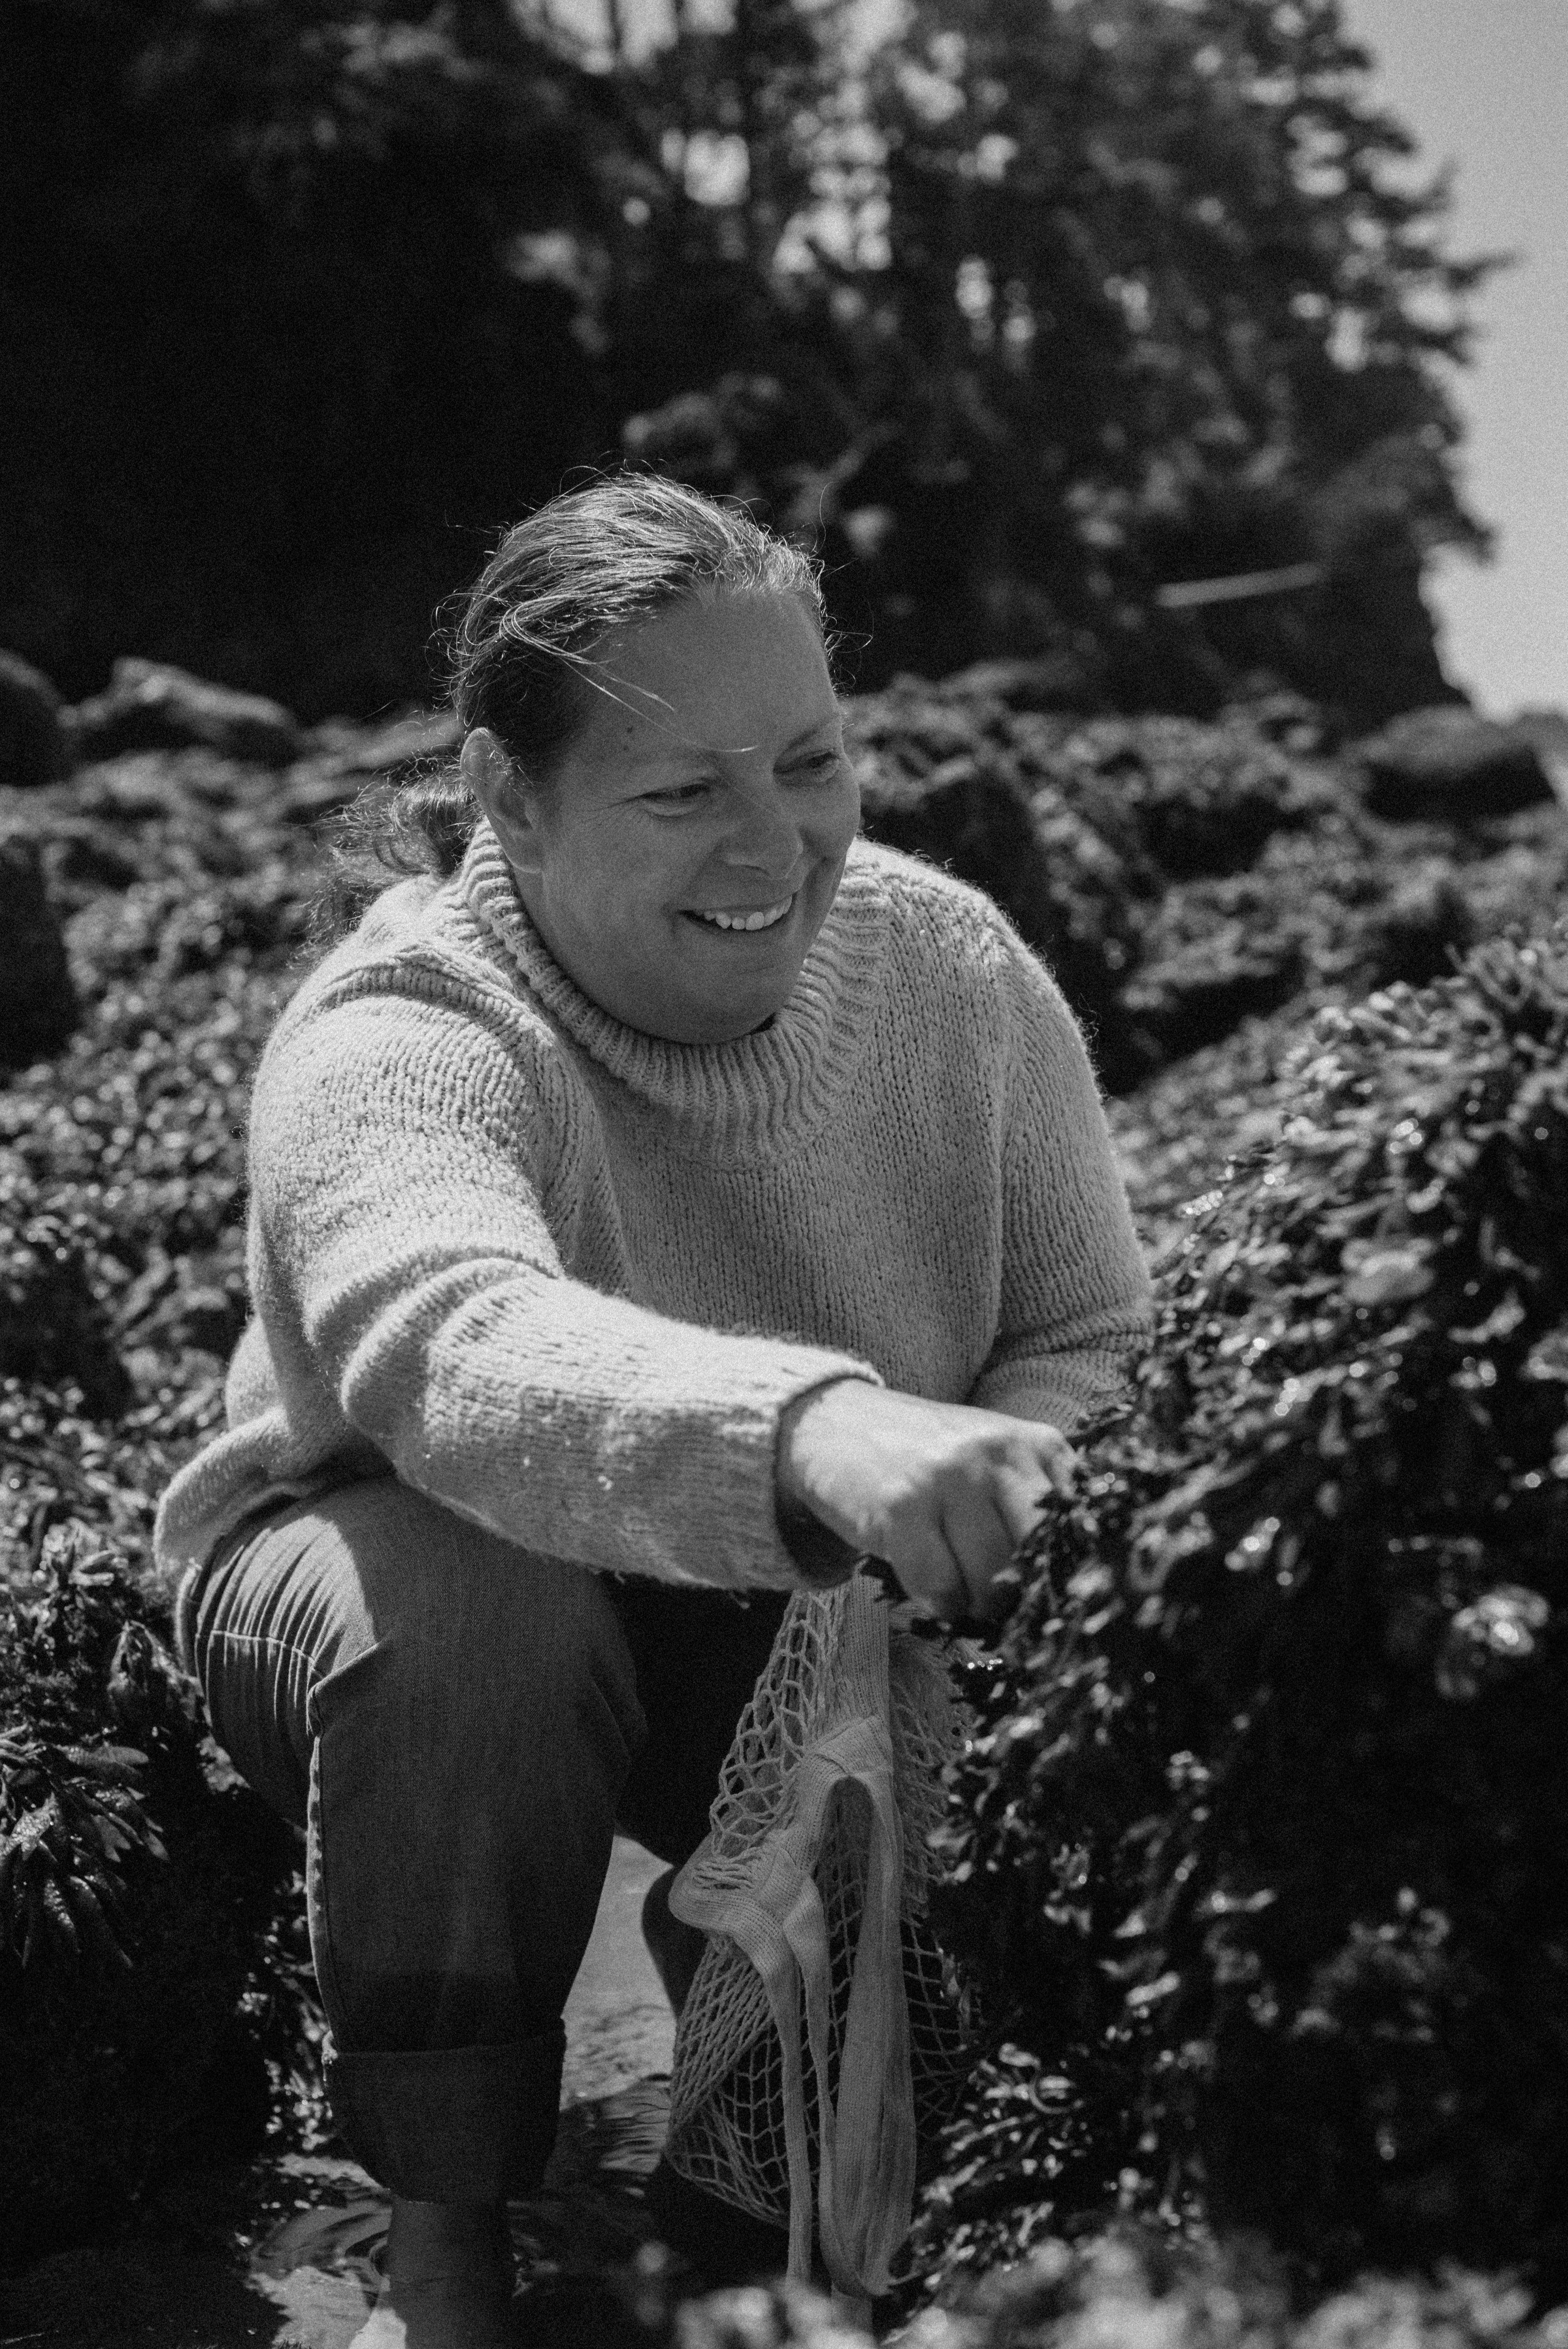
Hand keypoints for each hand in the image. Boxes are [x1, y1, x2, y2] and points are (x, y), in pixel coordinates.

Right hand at [776, 1380, 1076, 1624]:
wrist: (834, 1423)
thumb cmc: (926, 1457)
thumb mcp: (994, 1461)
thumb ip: (1035, 1504)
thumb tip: (1068, 1586)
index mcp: (1034, 1443)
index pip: (1079, 1526)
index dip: (1064, 1573)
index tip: (1045, 1592)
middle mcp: (998, 1452)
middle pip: (1038, 1558)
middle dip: (1018, 1595)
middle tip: (995, 1599)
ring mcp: (949, 1476)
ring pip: (990, 1580)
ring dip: (974, 1604)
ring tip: (957, 1589)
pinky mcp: (902, 1506)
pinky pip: (940, 1586)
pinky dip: (938, 1603)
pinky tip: (928, 1587)